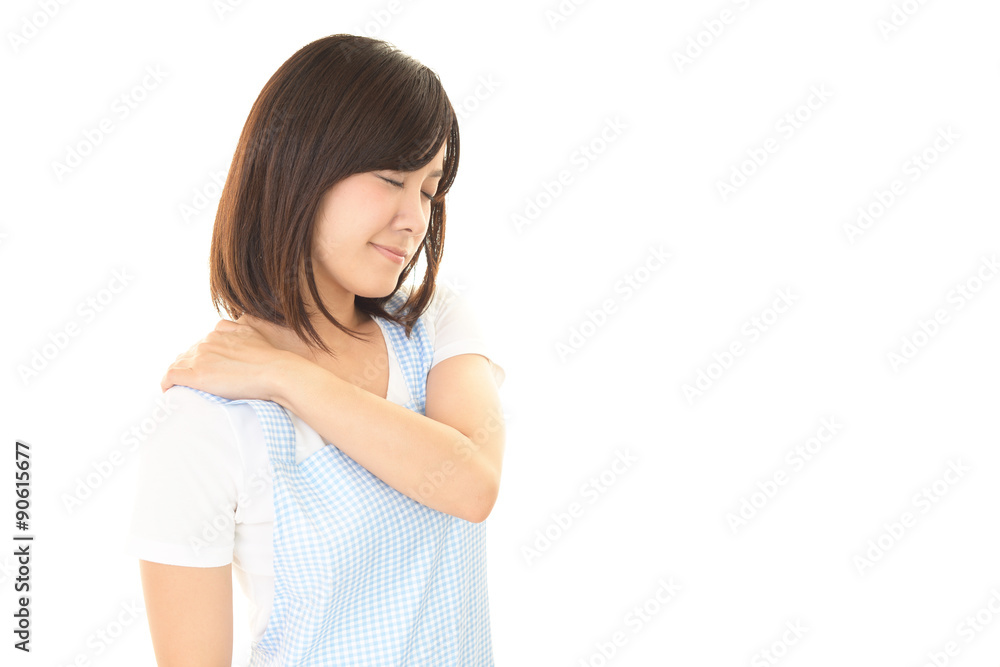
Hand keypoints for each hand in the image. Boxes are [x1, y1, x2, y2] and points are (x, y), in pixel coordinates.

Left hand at [160, 316, 296, 399]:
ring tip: (180, 388)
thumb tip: (219, 327)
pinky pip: (171, 376)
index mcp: (217, 333)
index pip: (199, 346)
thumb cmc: (268, 357)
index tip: (203, 370)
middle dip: (187, 367)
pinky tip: (168, 391)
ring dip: (177, 375)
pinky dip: (167, 383)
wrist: (275, 371)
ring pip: (177, 364)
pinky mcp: (197, 375)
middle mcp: (206, 343)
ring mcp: (200, 358)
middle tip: (193, 383)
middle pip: (186, 355)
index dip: (198, 359)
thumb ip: (234, 327)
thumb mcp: (251, 332)